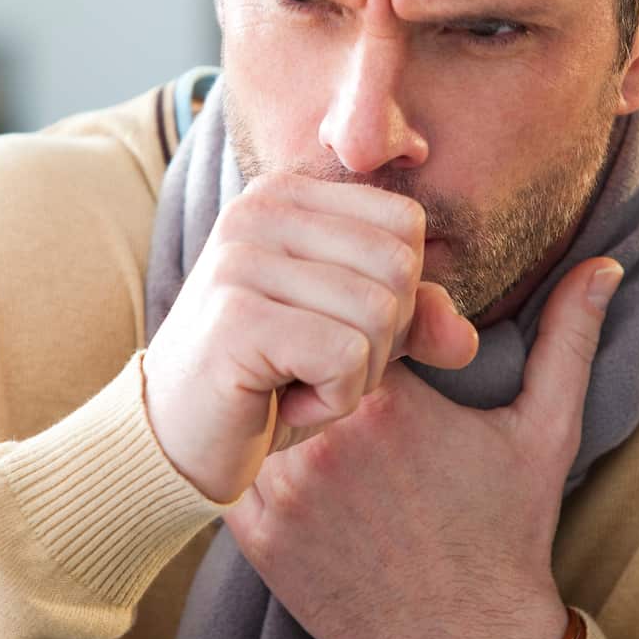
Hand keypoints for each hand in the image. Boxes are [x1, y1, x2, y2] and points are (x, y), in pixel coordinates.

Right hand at [143, 172, 478, 502]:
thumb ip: (415, 321)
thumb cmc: (266, 383)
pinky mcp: (237, 317)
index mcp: (287, 195)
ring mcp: (241, 259)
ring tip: (293, 384)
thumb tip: (465, 339)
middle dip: (380, 341)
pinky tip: (278, 403)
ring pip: (379, 315)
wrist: (172, 443)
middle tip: (314, 367)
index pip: (405, 225)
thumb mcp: (353, 341)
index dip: (397, 296)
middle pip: (399, 267)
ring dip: (353, 377)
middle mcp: (259, 209)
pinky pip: (346, 358)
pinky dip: (330, 402)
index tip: (332, 331)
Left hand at [225, 258, 622, 638]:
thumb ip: (568, 338)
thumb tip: (603, 265)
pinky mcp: (259, 538)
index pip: (347, 319)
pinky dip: (254, 462)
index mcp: (391, 399)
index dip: (362, 328)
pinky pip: (234, 471)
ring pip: (257, 411)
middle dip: (316, 365)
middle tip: (341, 386)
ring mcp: (286, 490)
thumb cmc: (509, 529)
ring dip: (279, 409)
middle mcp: (327, 438)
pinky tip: (296, 474)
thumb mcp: (547, 428)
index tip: (385, 354)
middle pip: (296, 360)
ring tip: (312, 423)